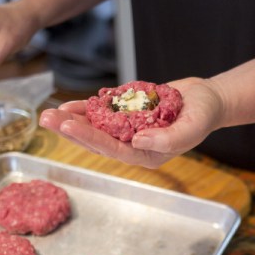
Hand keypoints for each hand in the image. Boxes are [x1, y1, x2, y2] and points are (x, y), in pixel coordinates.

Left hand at [39, 78, 225, 168]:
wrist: (207, 100)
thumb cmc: (203, 115)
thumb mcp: (192, 126)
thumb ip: (169, 138)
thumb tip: (138, 140)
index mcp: (148, 154)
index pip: (114, 149)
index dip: (91, 138)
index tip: (71, 127)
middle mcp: (134, 145)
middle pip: (97, 140)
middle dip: (72, 130)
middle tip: (47, 119)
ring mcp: (129, 130)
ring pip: (95, 128)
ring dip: (72, 120)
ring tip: (49, 114)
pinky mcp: (127, 115)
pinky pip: (102, 114)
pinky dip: (86, 109)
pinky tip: (68, 105)